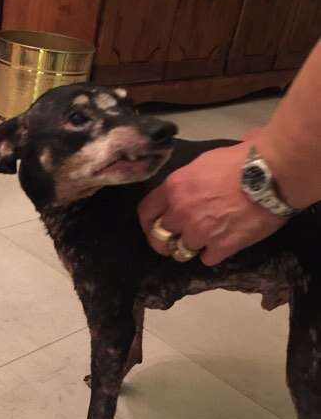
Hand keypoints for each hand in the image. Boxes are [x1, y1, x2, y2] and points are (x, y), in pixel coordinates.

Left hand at [138, 142, 285, 265]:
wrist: (271, 175)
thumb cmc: (242, 159)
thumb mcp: (206, 160)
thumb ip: (191, 175)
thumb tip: (198, 172)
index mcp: (174, 188)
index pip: (145, 212)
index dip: (147, 222)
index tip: (154, 226)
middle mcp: (181, 213)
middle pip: (159, 237)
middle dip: (164, 241)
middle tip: (173, 243)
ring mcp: (200, 232)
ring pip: (181, 252)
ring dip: (188, 249)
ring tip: (199, 244)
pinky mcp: (221, 247)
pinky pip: (206, 259)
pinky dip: (212, 255)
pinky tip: (220, 247)